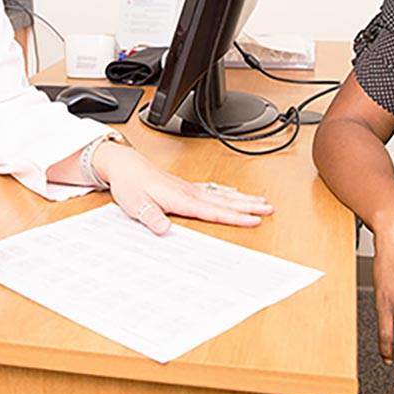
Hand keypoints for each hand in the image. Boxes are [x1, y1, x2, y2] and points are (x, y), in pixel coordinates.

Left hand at [93, 143, 273, 233]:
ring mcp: (188, 187)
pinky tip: (233, 193)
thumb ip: (152, 217)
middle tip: (269, 209)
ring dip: (242, 198)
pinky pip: (211, 189)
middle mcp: (189, 191)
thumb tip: (165, 229)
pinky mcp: (184, 185)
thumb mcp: (136, 205)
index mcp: (181, 198)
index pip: (213, 211)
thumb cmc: (130, 184)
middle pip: (224, 201)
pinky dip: (226, 192)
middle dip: (248, 206)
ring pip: (221, 194)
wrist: (124, 164)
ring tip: (261, 202)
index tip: (254, 220)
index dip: (235, 217)